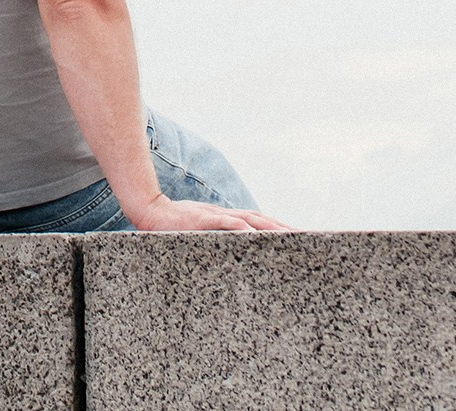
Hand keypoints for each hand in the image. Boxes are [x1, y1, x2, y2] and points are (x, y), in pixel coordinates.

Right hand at [124, 195, 291, 232]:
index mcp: (226, 218)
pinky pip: (225, 223)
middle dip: (284, 229)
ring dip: (270, 227)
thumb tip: (237, 244)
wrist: (149, 210)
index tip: (299, 236)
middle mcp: (225, 215)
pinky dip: (240, 227)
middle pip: (261, 220)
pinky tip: (253, 234)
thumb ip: (218, 234)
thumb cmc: (174, 224)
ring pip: (249, 220)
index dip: (279, 227)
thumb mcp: (201, 229)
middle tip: (306, 237)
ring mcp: (215, 216)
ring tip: (289, 235)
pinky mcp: (202, 220)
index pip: (259, 221)